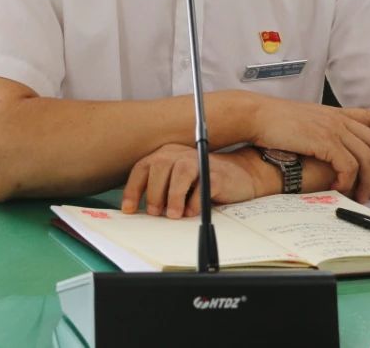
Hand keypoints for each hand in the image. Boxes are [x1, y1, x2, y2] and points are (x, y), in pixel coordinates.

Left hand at [122, 145, 262, 218]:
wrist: (239, 176)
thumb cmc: (201, 183)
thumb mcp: (176, 184)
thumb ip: (160, 191)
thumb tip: (143, 213)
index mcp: (166, 155)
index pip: (143, 167)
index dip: (133, 189)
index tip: (129, 209)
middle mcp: (181, 154)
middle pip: (160, 165)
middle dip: (155, 192)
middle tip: (156, 213)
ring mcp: (200, 162)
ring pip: (181, 172)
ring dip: (174, 196)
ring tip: (174, 215)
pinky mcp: (217, 174)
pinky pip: (204, 185)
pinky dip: (195, 201)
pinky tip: (192, 212)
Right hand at [249, 97, 369, 201]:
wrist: (258, 115)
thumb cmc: (275, 121)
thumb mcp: (306, 120)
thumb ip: (322, 130)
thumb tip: (328, 148)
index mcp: (335, 113)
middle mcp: (338, 119)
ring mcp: (333, 130)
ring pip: (365, 158)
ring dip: (367, 181)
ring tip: (363, 196)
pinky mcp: (325, 142)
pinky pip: (348, 166)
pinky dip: (348, 180)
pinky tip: (341, 188)